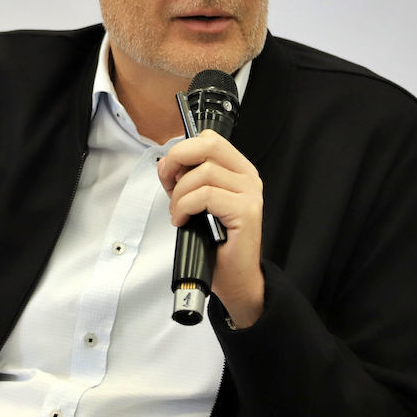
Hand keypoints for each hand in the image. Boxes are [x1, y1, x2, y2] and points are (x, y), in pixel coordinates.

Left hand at [158, 130, 264, 327]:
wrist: (234, 276)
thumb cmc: (216, 242)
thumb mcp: (197, 202)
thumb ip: (185, 179)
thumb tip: (166, 164)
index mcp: (238, 169)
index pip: (209, 139)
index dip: (183, 150)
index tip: (169, 172)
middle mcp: (248, 176)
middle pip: (208, 146)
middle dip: (178, 159)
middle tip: (167, 182)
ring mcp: (250, 193)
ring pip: (204, 173)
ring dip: (181, 193)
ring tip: (178, 212)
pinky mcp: (246, 210)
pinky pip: (207, 195)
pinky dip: (186, 206)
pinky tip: (183, 220)